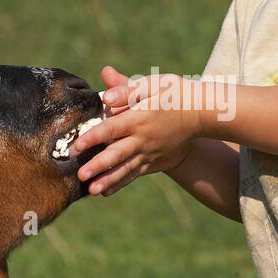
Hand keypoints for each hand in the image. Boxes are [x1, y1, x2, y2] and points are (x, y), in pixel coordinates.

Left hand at [73, 71, 201, 195]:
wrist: (200, 114)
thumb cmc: (173, 94)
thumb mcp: (152, 85)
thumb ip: (127, 89)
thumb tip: (104, 96)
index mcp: (139, 118)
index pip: (112, 129)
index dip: (94, 137)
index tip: (77, 146)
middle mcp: (143, 139)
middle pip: (117, 154)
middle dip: (98, 165)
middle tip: (80, 175)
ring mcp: (149, 153)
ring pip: (125, 169)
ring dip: (108, 180)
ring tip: (92, 191)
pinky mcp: (153, 161)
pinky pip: (135, 174)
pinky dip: (120, 183)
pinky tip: (105, 192)